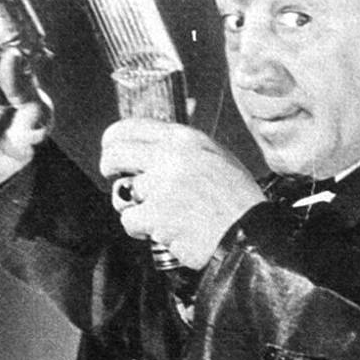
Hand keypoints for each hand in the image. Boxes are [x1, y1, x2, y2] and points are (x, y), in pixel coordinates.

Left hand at [100, 118, 265, 268]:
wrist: (249, 232)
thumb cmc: (237, 201)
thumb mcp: (217, 158)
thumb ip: (184, 149)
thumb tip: (150, 145)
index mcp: (187, 139)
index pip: (131, 127)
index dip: (114, 140)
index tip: (111, 150)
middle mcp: (172, 156)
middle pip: (115, 154)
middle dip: (110, 168)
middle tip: (118, 180)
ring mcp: (162, 185)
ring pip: (122, 192)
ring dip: (133, 206)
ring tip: (158, 214)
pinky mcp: (156, 214)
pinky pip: (129, 220)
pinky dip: (142, 230)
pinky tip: (165, 230)